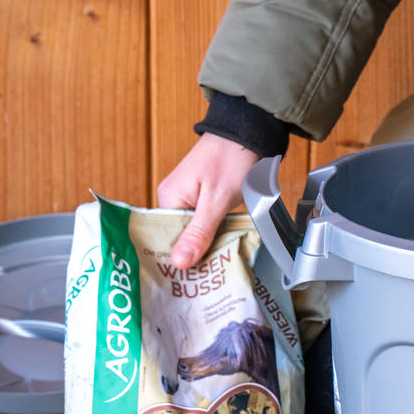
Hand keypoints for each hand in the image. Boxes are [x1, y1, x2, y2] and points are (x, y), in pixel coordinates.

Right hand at [157, 133, 259, 268]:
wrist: (248, 133)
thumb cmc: (231, 159)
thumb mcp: (217, 200)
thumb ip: (199, 232)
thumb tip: (179, 262)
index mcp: (169, 198)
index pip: (164, 240)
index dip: (177, 260)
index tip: (188, 280)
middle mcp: (173, 199)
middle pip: (179, 238)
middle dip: (194, 256)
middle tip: (208, 278)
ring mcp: (188, 198)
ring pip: (194, 232)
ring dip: (206, 246)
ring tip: (216, 269)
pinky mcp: (203, 197)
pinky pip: (204, 223)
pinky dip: (214, 233)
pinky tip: (223, 246)